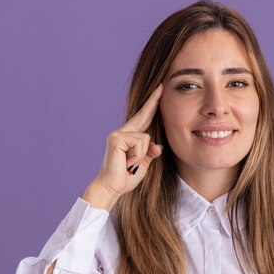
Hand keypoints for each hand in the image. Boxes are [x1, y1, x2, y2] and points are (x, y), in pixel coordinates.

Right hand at [86, 83, 164, 204]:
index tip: (160, 91)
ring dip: (142, 156)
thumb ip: (150, 153)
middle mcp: (122, 132)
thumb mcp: (143, 163)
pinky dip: (138, 156)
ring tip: (130, 164)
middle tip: (162, 85)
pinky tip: (127, 162)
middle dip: (153, 101)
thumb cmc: (126, 177)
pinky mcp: (116, 138)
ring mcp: (118, 134)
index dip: (152, 106)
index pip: (144, 118)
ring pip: (145, 137)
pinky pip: (140, 143)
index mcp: (129, 137)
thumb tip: (157, 146)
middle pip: (143, 115)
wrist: (112, 187)